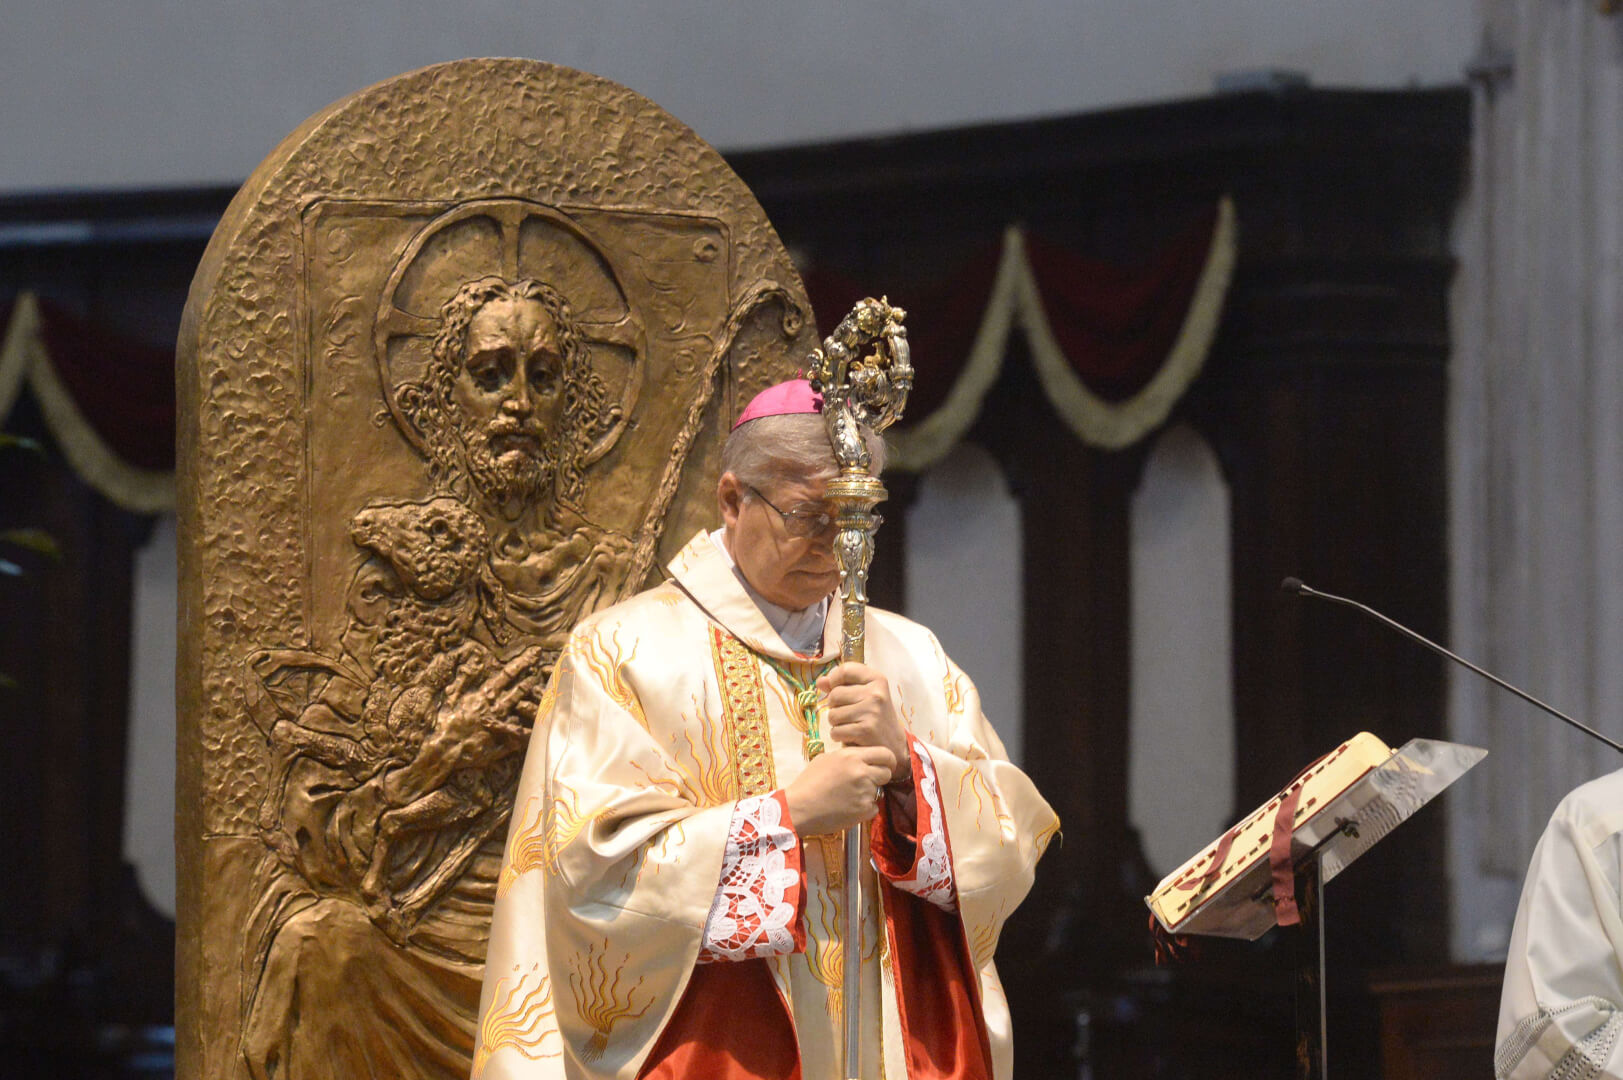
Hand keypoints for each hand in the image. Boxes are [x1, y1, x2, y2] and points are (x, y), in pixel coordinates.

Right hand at [782, 744, 895, 836]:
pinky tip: (847, 808)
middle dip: (880, 777)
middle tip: (867, 782)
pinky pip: (873, 808)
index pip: (885, 753)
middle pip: (887, 772)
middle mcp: (861, 772)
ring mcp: (864, 792)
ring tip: (848, 796)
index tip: (885, 765)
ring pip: (879, 791)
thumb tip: (860, 757)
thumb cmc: (808, 782)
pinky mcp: (863, 810)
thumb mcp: (826, 759)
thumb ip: (847, 756)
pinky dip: (864, 809)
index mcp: (852, 756)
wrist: (799, 807)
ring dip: (868, 794)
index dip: (887, 760)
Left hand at [817, 662, 910, 787]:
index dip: (834, 680)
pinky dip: (839, 736)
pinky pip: (836, 731)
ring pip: (832, 714)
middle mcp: (876, 693)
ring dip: (836, 723)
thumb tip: (820, 682)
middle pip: (835, 694)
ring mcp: (872, 711)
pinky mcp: (865, 730)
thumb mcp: (863, 695)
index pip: (845, 670)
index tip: (836, 688)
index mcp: (877, 679)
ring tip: (851, 725)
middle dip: (835, 707)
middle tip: (848, 714)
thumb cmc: (874, 716)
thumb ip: (842, 685)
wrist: (893, 744)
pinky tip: (851, 736)